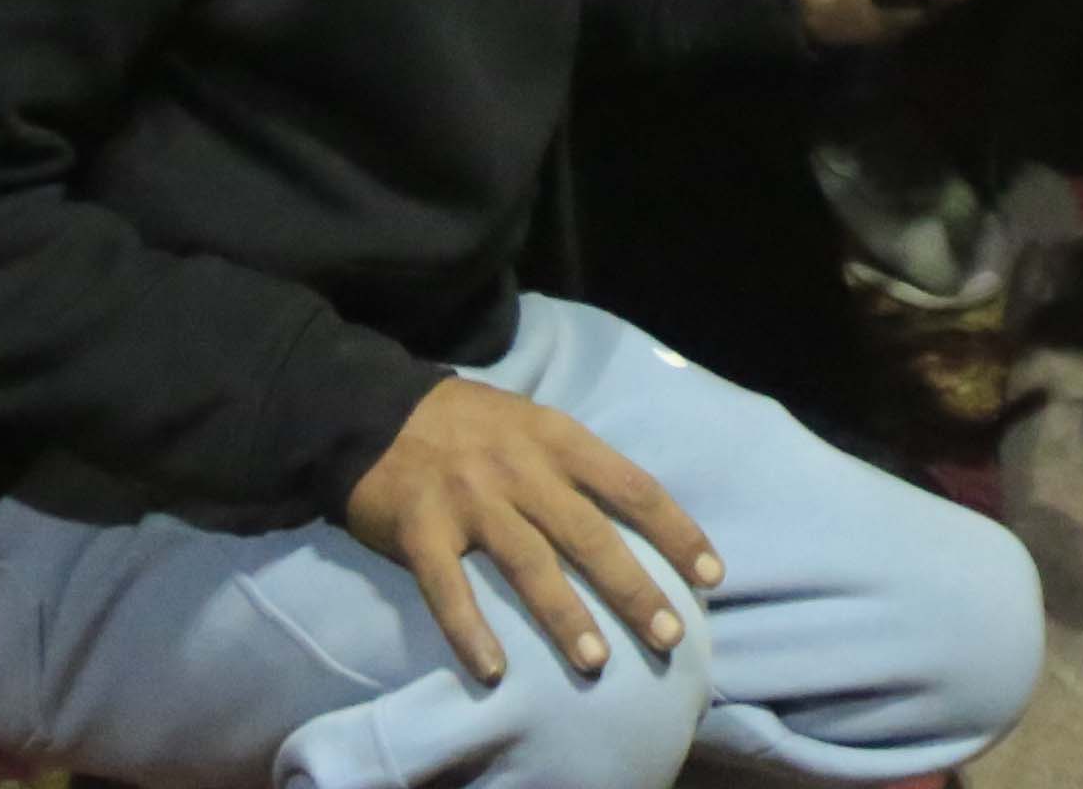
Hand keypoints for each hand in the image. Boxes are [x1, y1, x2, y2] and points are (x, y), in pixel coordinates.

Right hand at [338, 372, 720, 687]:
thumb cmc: (468, 426)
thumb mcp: (533, 424)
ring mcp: (469, 499)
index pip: (632, 487)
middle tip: (669, 636)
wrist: (372, 411)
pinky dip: (470, 631)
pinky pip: (448, 589)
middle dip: (634, 588)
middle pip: (589, 534)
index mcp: (557, 439)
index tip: (711, 576)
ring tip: (597, 661)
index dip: (676, 532)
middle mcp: (519, 469)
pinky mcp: (419, 529)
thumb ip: (577, 467)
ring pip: (529, 565)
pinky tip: (493, 671)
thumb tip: (639, 519)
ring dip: (566, 617)